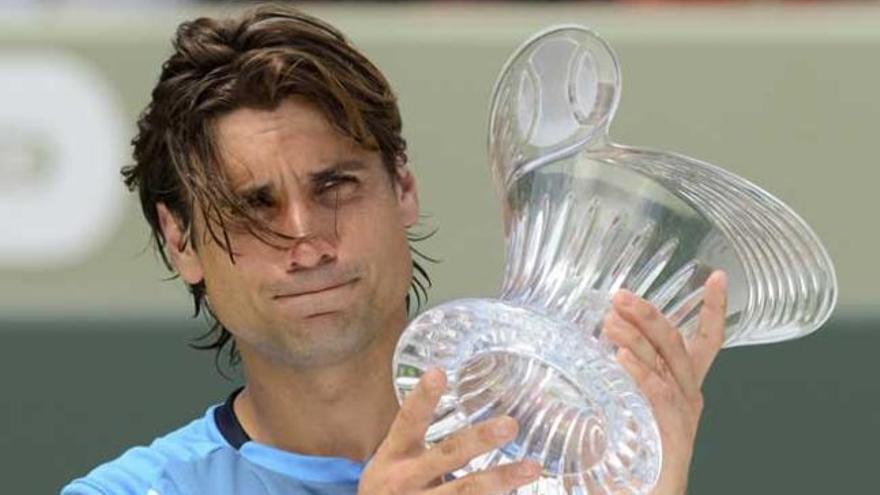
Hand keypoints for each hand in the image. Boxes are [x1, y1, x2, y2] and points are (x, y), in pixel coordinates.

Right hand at [359, 369, 541, 494]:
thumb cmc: (390, 489)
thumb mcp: (394, 463)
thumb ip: (424, 444)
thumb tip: (470, 414)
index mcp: (394, 455)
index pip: (408, 421)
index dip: (422, 398)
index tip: (439, 372)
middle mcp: (404, 479)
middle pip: (446, 455)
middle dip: (479, 440)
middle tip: (510, 425)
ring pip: (464, 491)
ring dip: (500, 478)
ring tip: (532, 467)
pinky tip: (517, 493)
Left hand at [602, 271, 726, 494]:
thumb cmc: (634, 454)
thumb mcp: (625, 405)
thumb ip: (612, 378)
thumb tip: (579, 348)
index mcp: (683, 385)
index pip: (706, 340)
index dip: (712, 308)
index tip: (716, 276)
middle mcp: (689, 394)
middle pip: (676, 343)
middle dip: (649, 314)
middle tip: (620, 296)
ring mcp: (685, 413)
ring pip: (666, 363)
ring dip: (637, 337)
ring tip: (611, 319)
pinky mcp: (674, 432)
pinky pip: (659, 394)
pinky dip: (641, 372)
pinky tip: (621, 356)